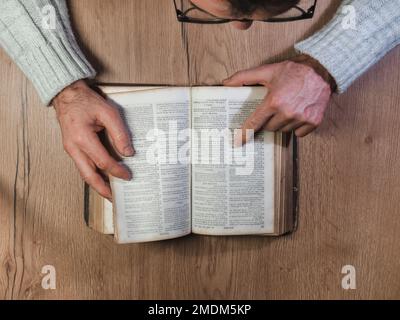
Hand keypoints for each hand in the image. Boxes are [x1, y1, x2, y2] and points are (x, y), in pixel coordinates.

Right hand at [53, 80, 133, 198]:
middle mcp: (73, 147)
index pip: (103, 161)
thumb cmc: (86, 101)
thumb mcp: (108, 112)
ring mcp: (71, 149)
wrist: (67, 95)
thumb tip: (128, 152)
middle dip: (102, 189)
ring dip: (97, 184)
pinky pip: (83, 166)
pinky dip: (93, 174)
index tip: (128, 176)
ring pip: (84, 173)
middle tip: (115, 198)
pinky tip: (102, 177)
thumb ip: (119, 133)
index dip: (117, 171)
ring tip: (109, 192)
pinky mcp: (72, 149)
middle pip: (88, 176)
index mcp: (82, 138)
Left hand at [223, 60, 331, 143]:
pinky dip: (296, 127)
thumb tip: (226, 83)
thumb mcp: (267, 71)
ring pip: (283, 130)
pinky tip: (298, 114)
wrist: (322, 70)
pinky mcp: (313, 122)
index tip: (238, 142)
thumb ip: (244, 77)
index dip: (245, 133)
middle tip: (275, 108)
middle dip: (269, 120)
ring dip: (282, 123)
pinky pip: (298, 134)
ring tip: (288, 108)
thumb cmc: (294, 70)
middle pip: (269, 128)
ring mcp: (301, 119)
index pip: (255, 123)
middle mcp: (287, 112)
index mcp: (274, 102)